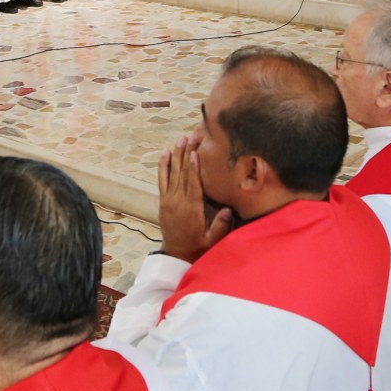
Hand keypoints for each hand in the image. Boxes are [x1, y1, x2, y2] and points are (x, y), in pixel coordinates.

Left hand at [157, 137, 233, 262]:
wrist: (176, 254)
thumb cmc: (197, 246)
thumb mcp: (211, 241)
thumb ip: (219, 227)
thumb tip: (228, 211)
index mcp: (191, 209)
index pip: (193, 183)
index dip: (194, 166)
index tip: (195, 150)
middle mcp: (178, 201)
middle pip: (182, 173)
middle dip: (186, 153)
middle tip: (191, 136)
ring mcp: (169, 200)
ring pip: (172, 173)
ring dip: (176, 155)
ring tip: (180, 139)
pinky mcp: (163, 201)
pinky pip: (162, 180)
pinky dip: (163, 166)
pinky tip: (165, 153)